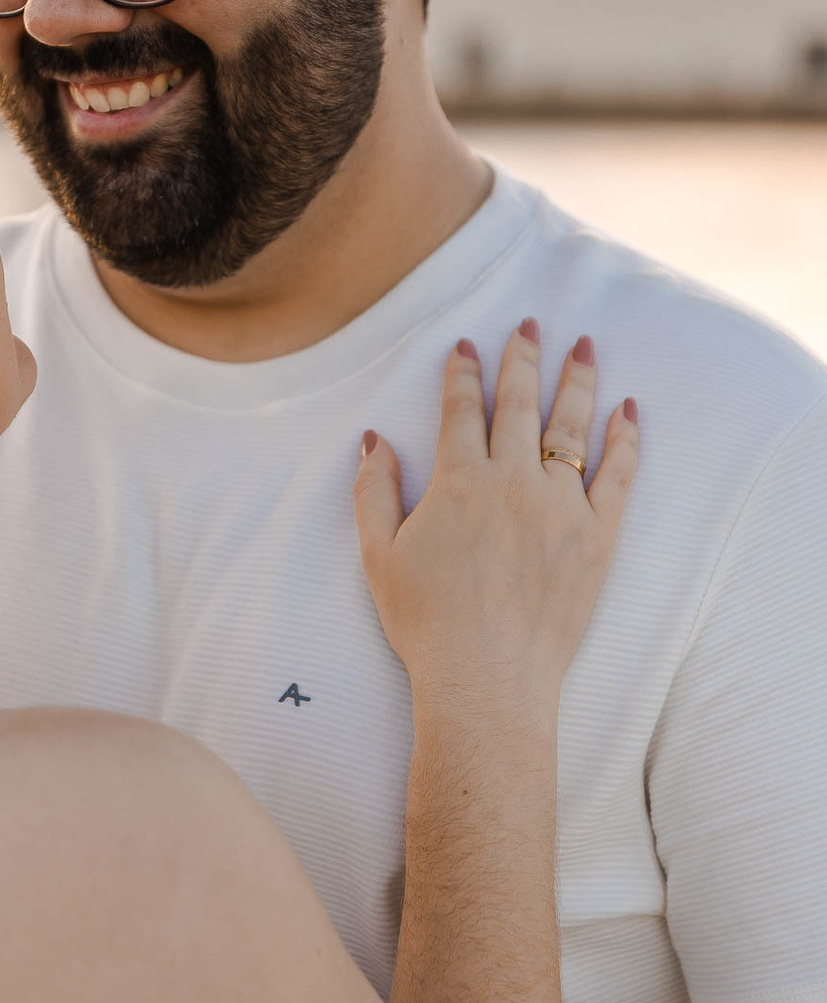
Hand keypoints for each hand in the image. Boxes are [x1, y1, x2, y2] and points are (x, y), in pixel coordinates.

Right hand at [354, 320, 637, 720]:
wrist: (487, 680)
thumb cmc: (427, 623)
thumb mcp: (378, 555)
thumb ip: (373, 490)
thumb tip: (374, 438)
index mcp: (458, 481)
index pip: (461, 408)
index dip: (462, 372)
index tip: (466, 345)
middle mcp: (512, 481)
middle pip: (519, 402)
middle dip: (522, 356)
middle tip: (529, 323)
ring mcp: (560, 507)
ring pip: (571, 426)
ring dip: (576, 380)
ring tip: (584, 344)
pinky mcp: (596, 538)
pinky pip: (618, 476)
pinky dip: (625, 439)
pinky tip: (629, 409)